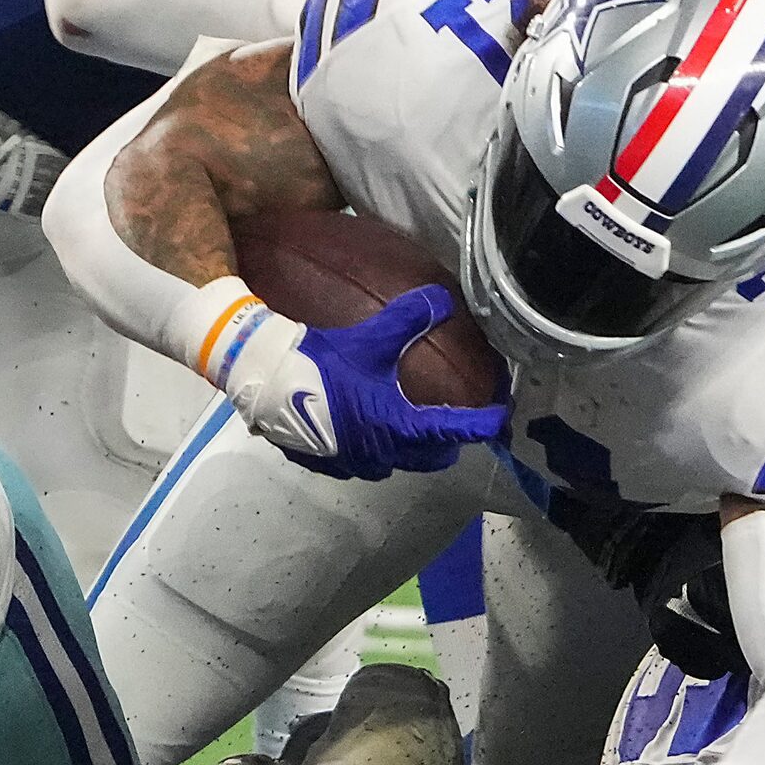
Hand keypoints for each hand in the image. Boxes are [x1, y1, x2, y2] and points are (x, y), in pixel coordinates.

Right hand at [222, 286, 507, 481]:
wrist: (264, 381)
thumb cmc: (322, 362)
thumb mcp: (371, 338)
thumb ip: (409, 319)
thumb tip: (444, 298)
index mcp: (397, 426)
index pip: (454, 430)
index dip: (483, 424)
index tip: (500, 418)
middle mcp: (381, 453)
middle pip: (430, 457)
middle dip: (446, 443)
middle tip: (452, 423)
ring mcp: (353, 464)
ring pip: (396, 463)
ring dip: (407, 448)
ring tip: (406, 426)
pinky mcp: (327, 466)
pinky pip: (362, 463)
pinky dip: (372, 449)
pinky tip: (362, 430)